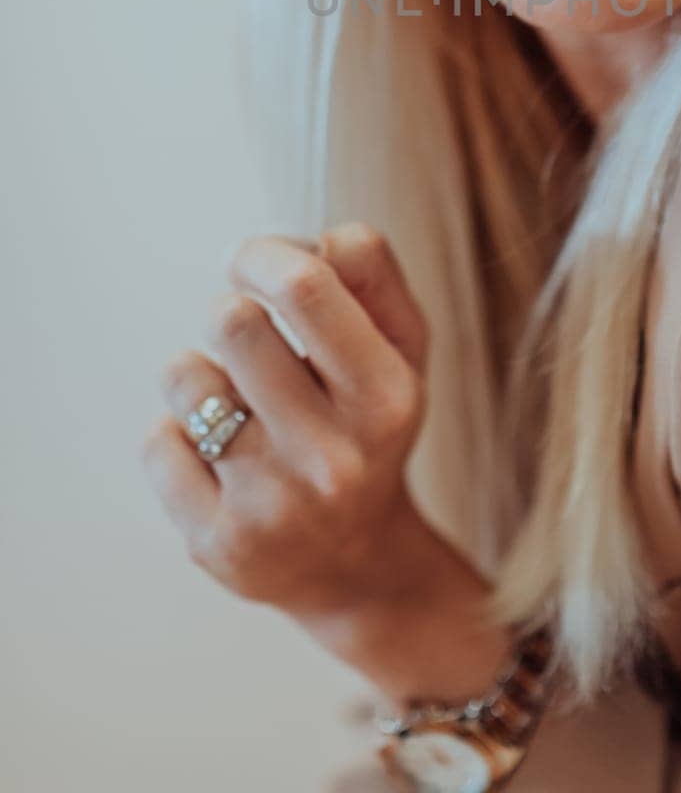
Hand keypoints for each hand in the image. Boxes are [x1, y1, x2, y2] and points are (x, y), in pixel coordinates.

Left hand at [139, 222, 431, 623]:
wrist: (355, 562)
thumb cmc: (367, 421)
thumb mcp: (400, 344)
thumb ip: (370, 270)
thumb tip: (314, 242)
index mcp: (386, 397)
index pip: (304, 285)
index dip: (263, 254)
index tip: (255, 264)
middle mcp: (333, 458)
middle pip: (233, 319)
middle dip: (233, 311)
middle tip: (250, 339)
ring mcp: (272, 506)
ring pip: (185, 374)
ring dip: (201, 373)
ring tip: (237, 402)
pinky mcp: (215, 544)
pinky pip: (156, 441)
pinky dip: (176, 435)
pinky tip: (217, 458)